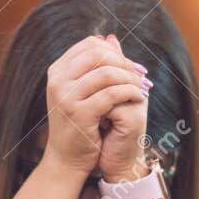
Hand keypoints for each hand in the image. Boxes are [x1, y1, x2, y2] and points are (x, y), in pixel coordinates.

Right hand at [42, 34, 149, 181]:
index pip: (90, 45)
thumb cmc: (78, 124)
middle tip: (140, 75)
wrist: (66, 159)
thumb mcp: (82, 91)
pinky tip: (138, 98)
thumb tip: (112, 39)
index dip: (114, 51)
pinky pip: (111, 94)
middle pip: (98, 54)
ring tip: (141, 87)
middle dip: (124, 63)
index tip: (130, 65)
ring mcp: (66, 97)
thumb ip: (95, 67)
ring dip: (130, 78)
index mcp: (57, 71)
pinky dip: (130, 93)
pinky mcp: (79, 113)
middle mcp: (57, 81)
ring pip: (106, 73)